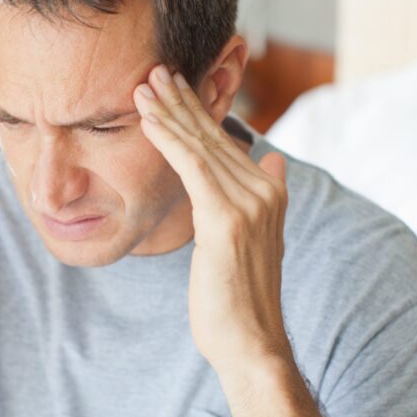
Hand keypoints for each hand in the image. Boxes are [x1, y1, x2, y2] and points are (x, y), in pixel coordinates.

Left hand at [132, 65, 292, 373]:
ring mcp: (249, 203)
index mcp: (271, 193)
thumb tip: (273, 160)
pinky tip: (148, 120)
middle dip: (181, 102)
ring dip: (168, 113)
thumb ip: (259, 197)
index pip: (226, 144)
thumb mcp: (256, 241)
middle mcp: (266, 190)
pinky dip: (168, 140)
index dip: (197, 114)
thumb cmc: (241, 299)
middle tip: (155, 72)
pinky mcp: (226, 219)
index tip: (172, 90)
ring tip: (143, 87)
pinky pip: (192, 167)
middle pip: (214, 137)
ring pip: (200, 146)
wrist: (252, 344)